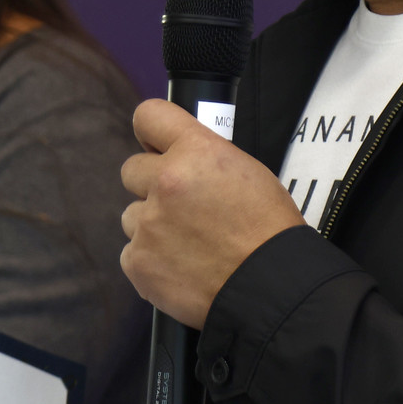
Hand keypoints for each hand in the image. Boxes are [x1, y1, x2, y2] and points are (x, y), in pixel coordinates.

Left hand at [119, 99, 304, 328]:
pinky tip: (182, 268)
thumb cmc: (268, 231)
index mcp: (196, 152)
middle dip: (151, 185)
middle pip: (131, 170)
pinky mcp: (138, 262)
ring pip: (132, 215)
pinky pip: (132, 252)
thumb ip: (204, 159)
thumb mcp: (248, 173)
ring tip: (189, 245)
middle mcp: (165, 182)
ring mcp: (147, 224)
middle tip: (182, 206)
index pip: (148, 116)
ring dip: (152, 225)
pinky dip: (152, 260)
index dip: (151, 132)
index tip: (156, 145)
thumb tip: (178, 158)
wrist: (270, 287)